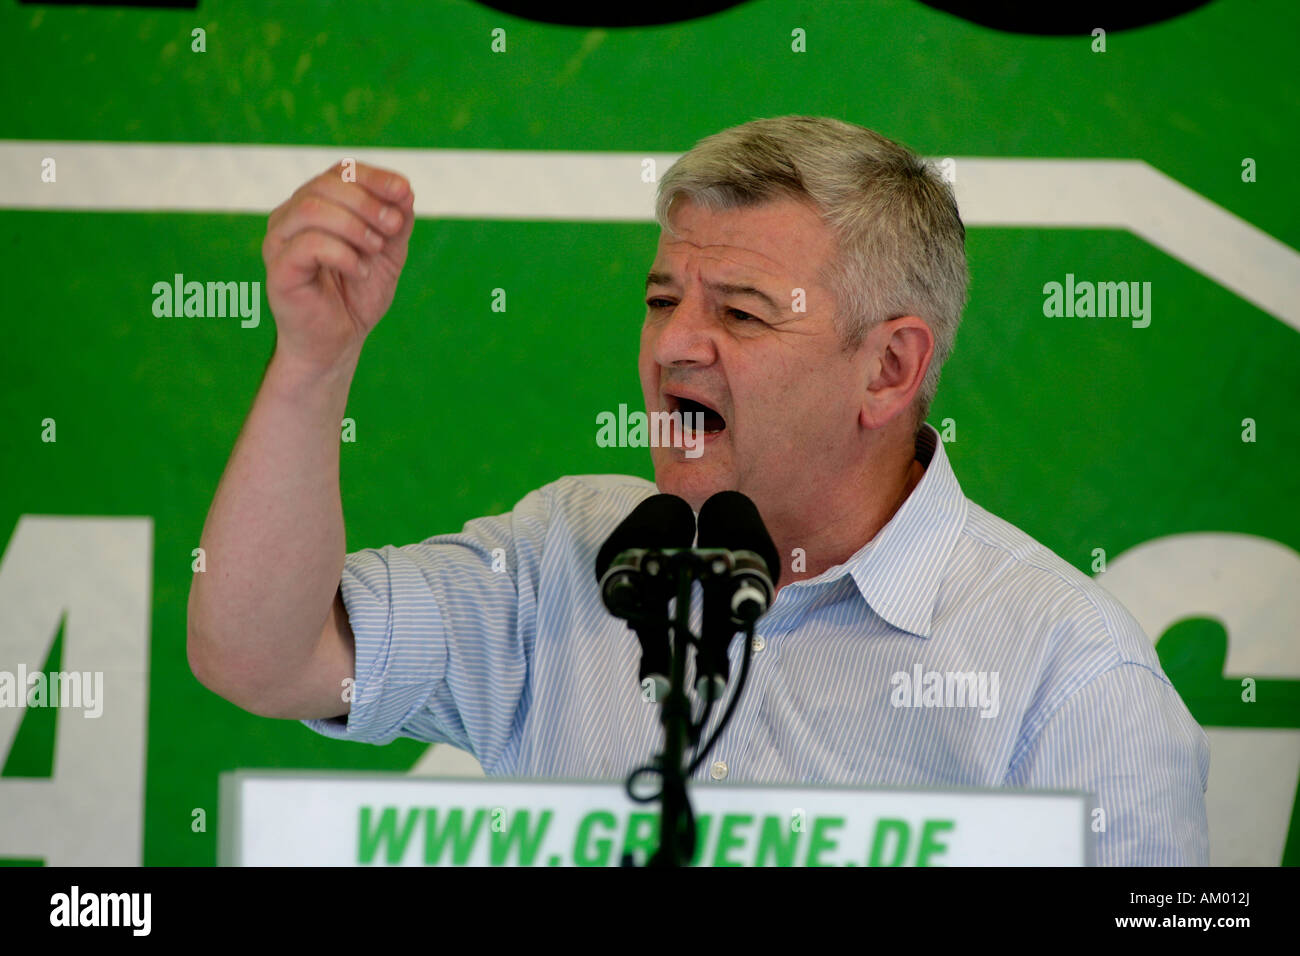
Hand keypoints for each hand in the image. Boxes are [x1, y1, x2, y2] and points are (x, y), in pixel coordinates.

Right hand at [262, 160, 414, 370]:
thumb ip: (396, 220)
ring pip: (312, 209)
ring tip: (375, 250)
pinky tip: (359, 271)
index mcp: (315, 205)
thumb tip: (404, 189)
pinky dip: (343, 254)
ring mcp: (279, 242)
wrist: (339, 343)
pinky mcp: (278, 270)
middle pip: (325, 185)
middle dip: (368, 202)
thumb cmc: (358, 294)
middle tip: (393, 227)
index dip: (375, 177)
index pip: (340, 171)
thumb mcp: (389, 252)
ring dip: (355, 226)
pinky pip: (308, 245)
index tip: (404, 193)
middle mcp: (290, 217)